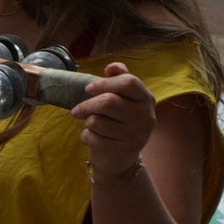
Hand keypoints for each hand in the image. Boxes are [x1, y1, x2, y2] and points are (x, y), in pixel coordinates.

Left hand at [74, 63, 158, 179]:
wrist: (120, 158)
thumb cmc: (118, 122)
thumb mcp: (122, 99)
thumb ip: (119, 80)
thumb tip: (113, 66)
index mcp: (146, 99)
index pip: (129, 82)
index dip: (105, 83)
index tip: (88, 88)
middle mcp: (146, 117)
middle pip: (109, 102)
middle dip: (87, 105)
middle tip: (76, 110)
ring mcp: (136, 135)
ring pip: (97, 121)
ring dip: (88, 123)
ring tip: (95, 126)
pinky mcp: (122, 151)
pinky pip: (92, 137)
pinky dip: (87, 137)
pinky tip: (96, 139)